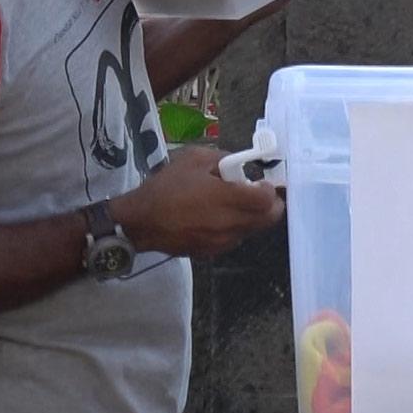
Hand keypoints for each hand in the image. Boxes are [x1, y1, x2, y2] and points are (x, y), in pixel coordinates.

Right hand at [109, 146, 284, 257]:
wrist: (141, 222)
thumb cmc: (166, 187)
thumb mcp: (194, 160)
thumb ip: (223, 159)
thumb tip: (239, 167)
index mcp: (227, 199)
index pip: (268, 200)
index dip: (270, 190)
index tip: (261, 182)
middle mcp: (230, 224)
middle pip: (269, 219)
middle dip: (269, 205)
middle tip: (256, 193)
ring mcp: (223, 241)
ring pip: (253, 230)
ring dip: (251, 217)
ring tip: (230, 203)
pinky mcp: (213, 252)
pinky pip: (235, 238)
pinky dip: (234, 227)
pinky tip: (215, 217)